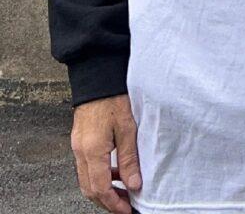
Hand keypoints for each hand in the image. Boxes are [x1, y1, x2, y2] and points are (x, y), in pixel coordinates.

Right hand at [70, 93, 141, 212]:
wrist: (98, 76)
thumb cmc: (113, 97)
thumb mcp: (127, 128)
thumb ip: (129, 159)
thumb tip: (134, 184)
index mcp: (92, 150)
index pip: (100, 188)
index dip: (114, 203)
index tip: (127, 210)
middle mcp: (80, 151)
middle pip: (90, 189)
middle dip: (107, 201)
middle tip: (125, 205)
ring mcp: (77, 146)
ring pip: (86, 179)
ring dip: (103, 189)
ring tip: (123, 190)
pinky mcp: (79, 140)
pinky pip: (86, 166)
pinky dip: (99, 175)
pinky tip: (114, 171)